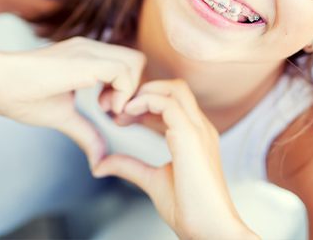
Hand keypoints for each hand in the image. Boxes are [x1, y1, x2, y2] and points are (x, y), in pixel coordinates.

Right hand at [0, 36, 146, 168]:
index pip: (128, 66)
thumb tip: (99, 160)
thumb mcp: (64, 117)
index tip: (111, 114)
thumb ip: (86, 133)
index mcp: (88, 58)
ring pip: (135, 62)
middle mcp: (92, 49)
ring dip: (130, 91)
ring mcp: (89, 51)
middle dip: (135, 90)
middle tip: (114, 114)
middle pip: (137, 61)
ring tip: (107, 111)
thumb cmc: (22, 96)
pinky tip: (103, 108)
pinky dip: (122, 92)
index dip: (128, 91)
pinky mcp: (85, 60)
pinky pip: (123, 70)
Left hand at [92, 78, 258, 239]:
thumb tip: (102, 163)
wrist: (210, 230)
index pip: (172, 102)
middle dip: (144, 89)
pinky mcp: (191, 137)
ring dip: (143, 93)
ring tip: (120, 109)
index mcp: (195, 135)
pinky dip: (146, 102)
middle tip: (116, 107)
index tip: (120, 116)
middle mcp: (200, 127)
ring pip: (173, 89)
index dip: (144, 102)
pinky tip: (128, 114)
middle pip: (175, 87)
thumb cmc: (191, 210)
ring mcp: (198, 130)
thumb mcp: (153, 181)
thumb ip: (130, 167)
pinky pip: (168, 104)